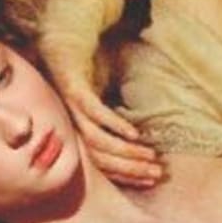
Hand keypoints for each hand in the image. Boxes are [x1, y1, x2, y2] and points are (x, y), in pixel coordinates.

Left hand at [59, 74, 163, 189]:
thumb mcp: (107, 97)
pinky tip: (133, 134)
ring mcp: (73, 110)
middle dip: (131, 169)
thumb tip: (145, 137)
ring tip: (149, 155)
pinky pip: (95, 113)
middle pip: (101, 159)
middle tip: (157, 173)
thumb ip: (119, 118)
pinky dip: (114, 125)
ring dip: (125, 151)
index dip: (127, 175)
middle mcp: (74, 126)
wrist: (64, 42)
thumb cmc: (90, 69)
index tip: (150, 181)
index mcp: (80, 133)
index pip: (104, 164)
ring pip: (98, 141)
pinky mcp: (76, 91)